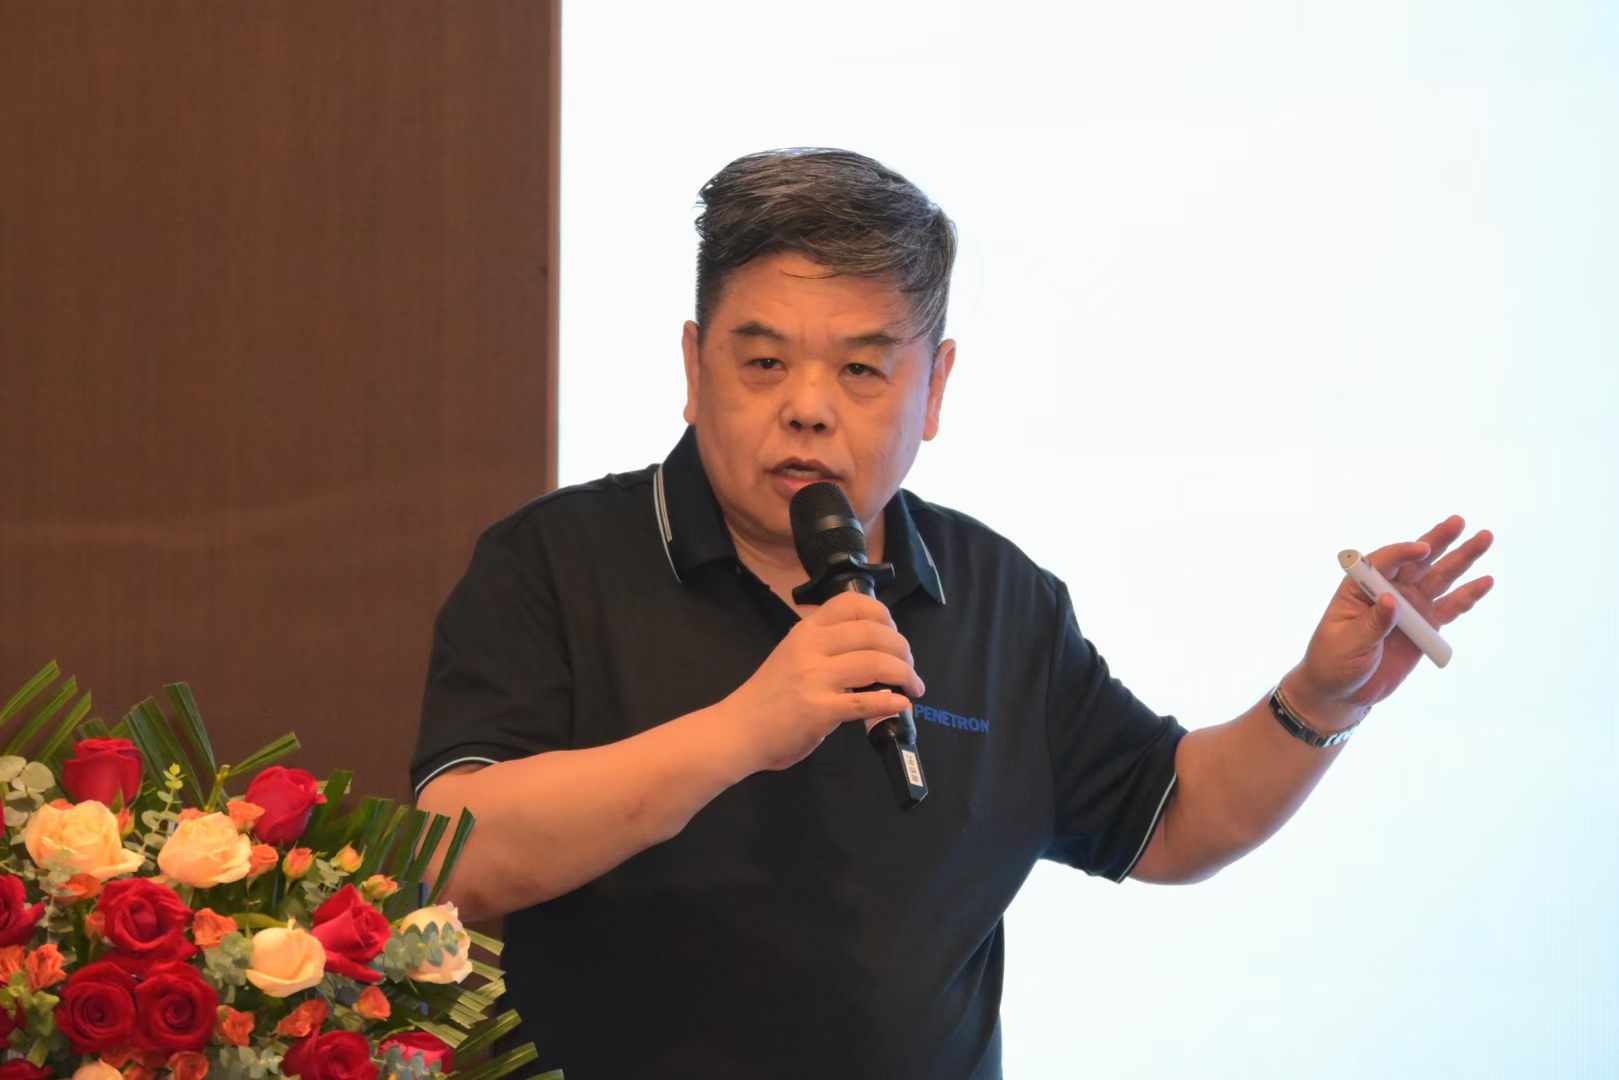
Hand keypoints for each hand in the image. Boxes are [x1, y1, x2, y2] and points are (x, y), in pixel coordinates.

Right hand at [718, 591, 923, 773]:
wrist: (738, 729)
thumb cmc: (768, 696)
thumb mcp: (792, 655)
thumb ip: (825, 648)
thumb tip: (871, 650)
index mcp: (806, 630)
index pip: (851, 604)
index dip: (883, 614)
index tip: (895, 632)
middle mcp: (811, 647)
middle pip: (873, 633)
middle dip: (903, 649)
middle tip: (910, 666)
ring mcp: (814, 678)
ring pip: (875, 663)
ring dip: (904, 674)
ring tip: (913, 686)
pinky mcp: (819, 710)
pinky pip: (865, 702)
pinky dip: (890, 702)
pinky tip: (902, 705)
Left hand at [1286, 515, 1494, 728]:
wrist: (1344, 691)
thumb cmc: (1334, 661)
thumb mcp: (1349, 642)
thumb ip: (1372, 623)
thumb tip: (1392, 601)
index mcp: (1360, 588)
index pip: (1383, 561)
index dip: (1402, 553)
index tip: (1422, 549)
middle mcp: (1388, 590)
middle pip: (1416, 561)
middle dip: (1438, 541)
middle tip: (1459, 521)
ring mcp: (1410, 607)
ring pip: (1439, 578)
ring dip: (1462, 559)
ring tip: (1484, 538)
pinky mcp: (1425, 626)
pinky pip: (1450, 608)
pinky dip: (1468, 596)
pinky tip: (1485, 582)